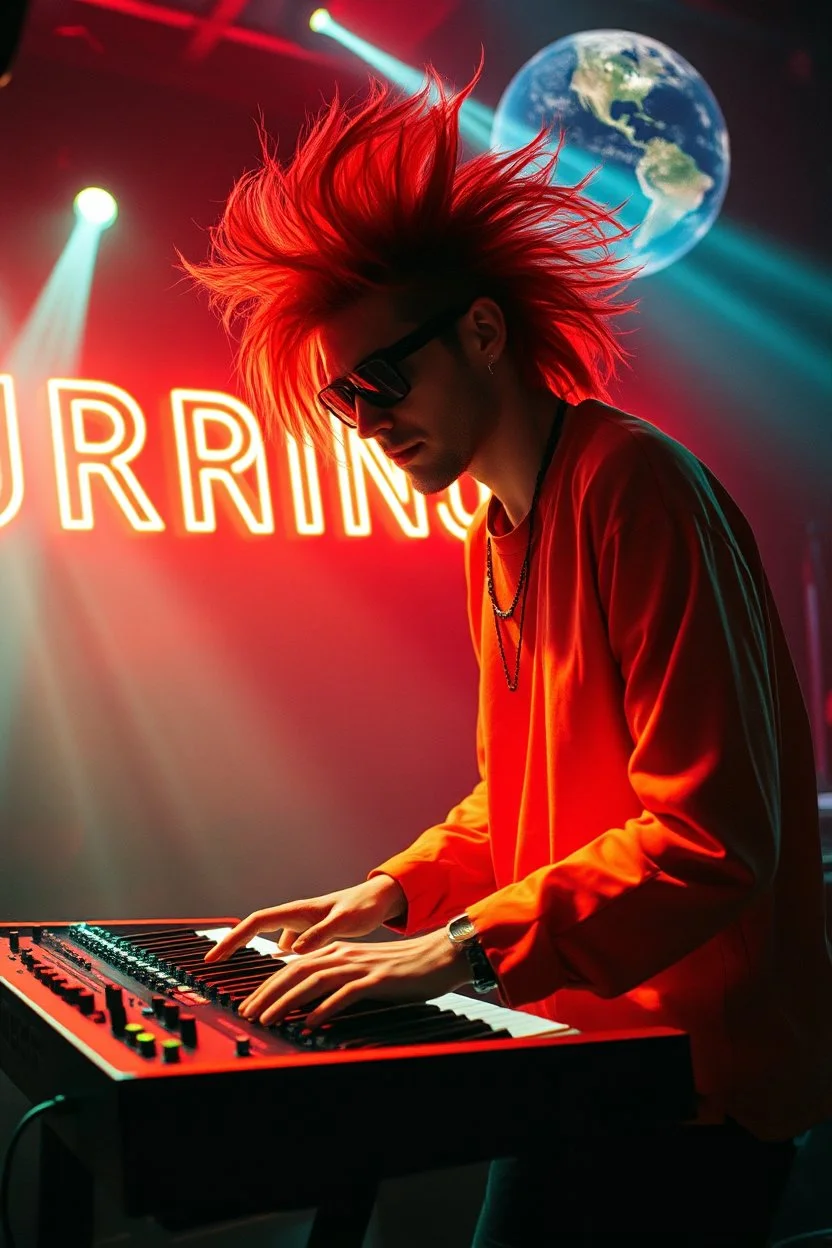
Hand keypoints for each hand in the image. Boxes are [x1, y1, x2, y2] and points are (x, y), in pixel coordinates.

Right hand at [203, 876, 405, 962]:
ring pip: (271, 940)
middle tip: (213, 964)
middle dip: (233, 945)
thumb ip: (321, 934)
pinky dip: (280, 960)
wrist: (382, 898)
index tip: (215, 955)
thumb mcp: (345, 920)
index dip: (233, 938)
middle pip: (256, 929)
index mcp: (298, 911)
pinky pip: (289, 947)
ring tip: (246, 977)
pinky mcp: (313, 933)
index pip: (256, 922)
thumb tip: (293, 950)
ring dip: (257, 954)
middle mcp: (297, 916)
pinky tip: (283, 977)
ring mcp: (303, 924)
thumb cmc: (365, 906)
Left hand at [236, 928, 470, 1028]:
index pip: (293, 967)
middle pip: (296, 971)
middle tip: (247, 1014)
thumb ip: (338, 981)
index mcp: (338, 951)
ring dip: (287, 1002)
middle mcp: (345, 955)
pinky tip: (311, 1023)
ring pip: (313, 981)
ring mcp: (360, 966)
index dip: (268, 986)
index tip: (250, 1005)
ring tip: (268, 1020)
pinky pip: (345, 994)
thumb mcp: (363, 971)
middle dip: (267, 993)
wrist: (440, 956)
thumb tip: (311, 1004)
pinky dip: (325, 1008)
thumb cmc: (403, 969)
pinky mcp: (378, 980)